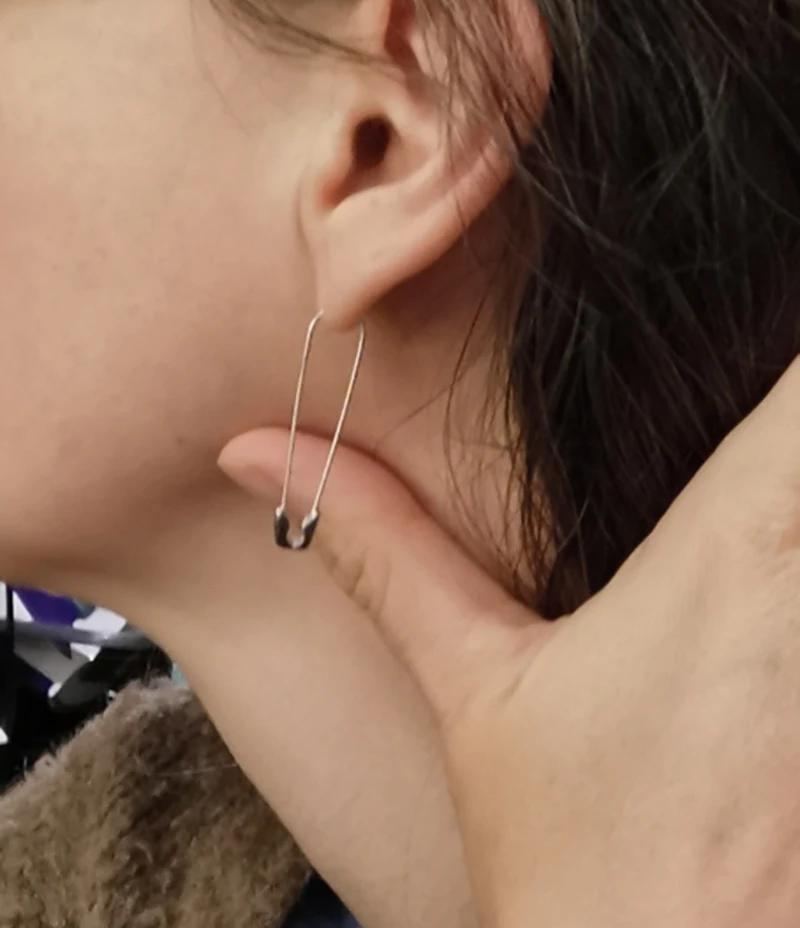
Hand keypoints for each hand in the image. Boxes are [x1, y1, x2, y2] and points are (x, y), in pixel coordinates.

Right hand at [220, 357, 799, 927]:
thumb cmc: (592, 875)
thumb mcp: (474, 692)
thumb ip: (381, 547)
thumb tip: (263, 453)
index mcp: (739, 541)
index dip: (784, 335)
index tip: (750, 326)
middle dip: (784, 417)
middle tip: (738, 437)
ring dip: (799, 510)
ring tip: (744, 570)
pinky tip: (769, 650)